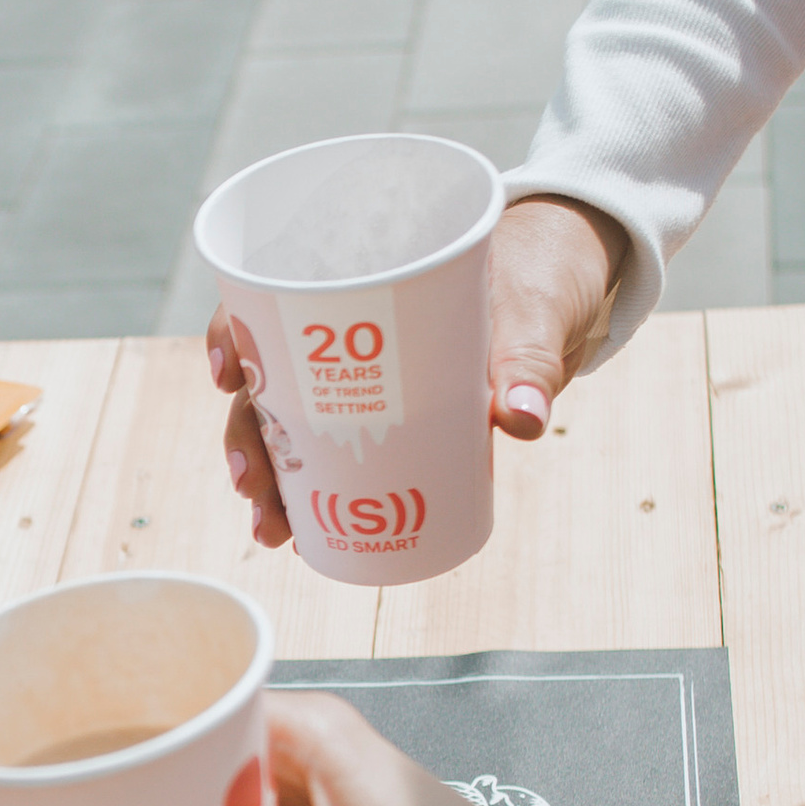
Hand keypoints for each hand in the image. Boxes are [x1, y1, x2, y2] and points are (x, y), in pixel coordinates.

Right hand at [206, 193, 632, 543]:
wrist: (575, 282)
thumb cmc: (543, 272)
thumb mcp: (535, 309)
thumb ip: (529, 362)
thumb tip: (524, 421)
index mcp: (360, 281)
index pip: (269, 300)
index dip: (233, 336)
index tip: (229, 376)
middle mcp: (346, 333)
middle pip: (268, 382)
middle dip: (249, 441)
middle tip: (254, 490)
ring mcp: (368, 377)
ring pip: (296, 427)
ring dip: (274, 479)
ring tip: (273, 530)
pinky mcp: (399, 414)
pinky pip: (345, 453)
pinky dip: (320, 492)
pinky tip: (303, 532)